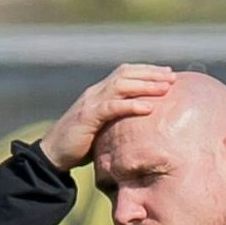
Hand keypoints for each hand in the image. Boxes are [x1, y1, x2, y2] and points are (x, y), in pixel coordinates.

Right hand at [40, 64, 176, 170]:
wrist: (54, 154)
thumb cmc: (80, 144)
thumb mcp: (103, 128)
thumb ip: (118, 120)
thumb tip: (143, 125)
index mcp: (99, 93)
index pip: (125, 73)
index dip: (146, 70)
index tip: (167, 73)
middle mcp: (95, 92)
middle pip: (126, 74)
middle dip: (150, 73)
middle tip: (172, 76)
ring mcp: (90, 103)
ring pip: (121, 85)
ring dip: (145, 85)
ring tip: (165, 88)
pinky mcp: (87, 117)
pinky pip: (112, 107)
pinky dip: (131, 105)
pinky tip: (149, 107)